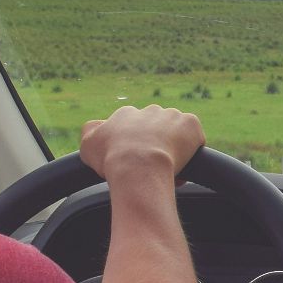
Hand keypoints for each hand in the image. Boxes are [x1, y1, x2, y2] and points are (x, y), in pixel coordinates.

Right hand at [80, 105, 204, 182]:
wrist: (138, 166)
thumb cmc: (112, 159)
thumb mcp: (88, 145)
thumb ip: (90, 131)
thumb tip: (96, 127)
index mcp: (126, 115)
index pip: (132, 129)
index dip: (134, 149)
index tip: (135, 164)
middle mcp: (149, 111)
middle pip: (155, 129)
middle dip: (154, 147)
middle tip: (152, 168)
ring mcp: (172, 116)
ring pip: (175, 134)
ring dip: (173, 150)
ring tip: (168, 172)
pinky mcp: (191, 124)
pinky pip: (194, 138)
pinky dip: (192, 152)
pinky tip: (183, 167)